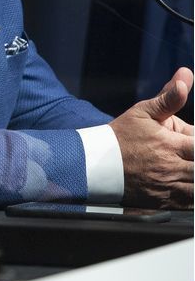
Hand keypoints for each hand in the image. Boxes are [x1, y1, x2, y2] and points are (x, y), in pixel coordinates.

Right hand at [110, 67, 194, 208]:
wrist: (95, 163)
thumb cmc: (121, 136)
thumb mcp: (143, 112)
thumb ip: (169, 97)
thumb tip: (186, 76)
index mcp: (170, 144)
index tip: (194, 144)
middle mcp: (171, 168)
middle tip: (191, 156)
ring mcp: (167, 187)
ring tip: (189, 169)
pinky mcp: (162, 202)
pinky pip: (188, 204)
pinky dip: (192, 198)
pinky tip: (188, 186)